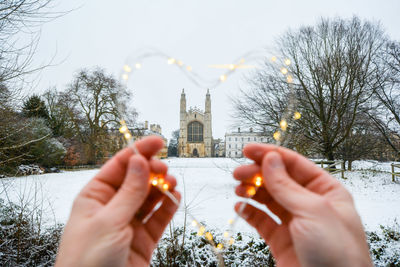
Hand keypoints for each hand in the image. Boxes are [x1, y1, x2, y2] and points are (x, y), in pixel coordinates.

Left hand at [55, 136, 179, 266]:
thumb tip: (140, 160)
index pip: (119, 166)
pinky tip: (175, 197)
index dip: (138, 151)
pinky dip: (168, 206)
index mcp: (95, 197)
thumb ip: (129, 191)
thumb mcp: (108, 221)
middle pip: (137, 179)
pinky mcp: (143, 239)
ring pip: (150, 196)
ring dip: (162, 186)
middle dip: (152, 170)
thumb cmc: (86, 261)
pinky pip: (158, 217)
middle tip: (165, 169)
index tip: (157, 140)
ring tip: (171, 183)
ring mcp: (129, 222)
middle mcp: (112, 207)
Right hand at [233, 144, 371, 266]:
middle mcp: (310, 205)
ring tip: (239, 188)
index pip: (294, 164)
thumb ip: (287, 185)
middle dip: (257, 173)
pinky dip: (249, 211)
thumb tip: (270, 160)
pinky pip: (261, 220)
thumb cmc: (339, 256)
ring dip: (252, 190)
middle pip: (278, 179)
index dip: (270, 154)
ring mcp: (295, 223)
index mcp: (326, 191)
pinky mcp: (281, 240)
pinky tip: (241, 206)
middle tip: (239, 172)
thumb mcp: (313, 212)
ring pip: (268, 198)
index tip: (249, 150)